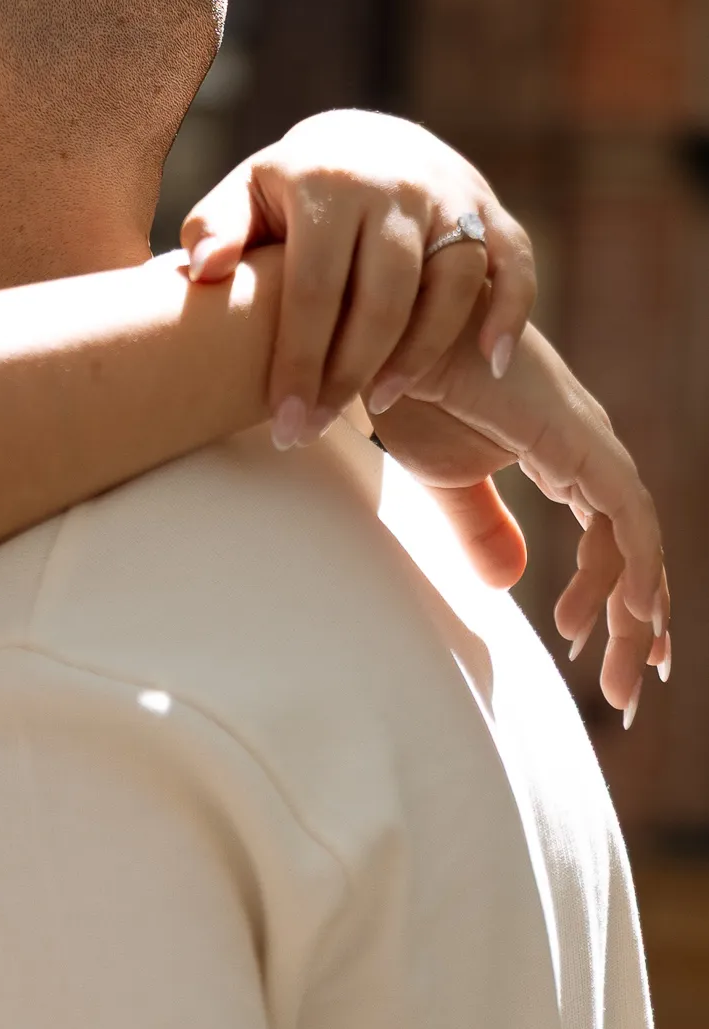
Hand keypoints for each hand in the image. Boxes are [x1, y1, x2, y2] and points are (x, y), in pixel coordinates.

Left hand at [181, 109, 533, 433]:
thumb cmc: (291, 189)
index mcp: (327, 182)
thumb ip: (215, 229)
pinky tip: (492, 362)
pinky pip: (516, 264)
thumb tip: (204, 271)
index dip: (300, 362)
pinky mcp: (492, 209)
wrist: (365, 140)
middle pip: (384, 297)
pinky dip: (510, 313)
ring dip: (420, 353)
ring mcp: (452, 194)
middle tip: (322, 427)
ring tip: (381, 403)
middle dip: (351, 374)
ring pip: (451, 286)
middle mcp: (396, 184)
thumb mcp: (244, 195)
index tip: (286, 423)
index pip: (315, 289)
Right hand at [392, 320, 670, 719]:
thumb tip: (511, 580)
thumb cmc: (409, 390)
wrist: (388, 340)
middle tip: (627, 689)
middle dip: (636, 623)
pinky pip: (630, 521)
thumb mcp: (445, 476)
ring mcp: (591, 442)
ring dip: (637, 615)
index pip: (612, 533)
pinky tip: (630, 619)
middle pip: (633, 548)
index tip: (595, 648)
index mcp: (563, 450)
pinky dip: (636, 572)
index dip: (612, 594)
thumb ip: (482, 526)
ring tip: (624, 674)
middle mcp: (590, 445)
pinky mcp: (582, 444)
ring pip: (640, 544)